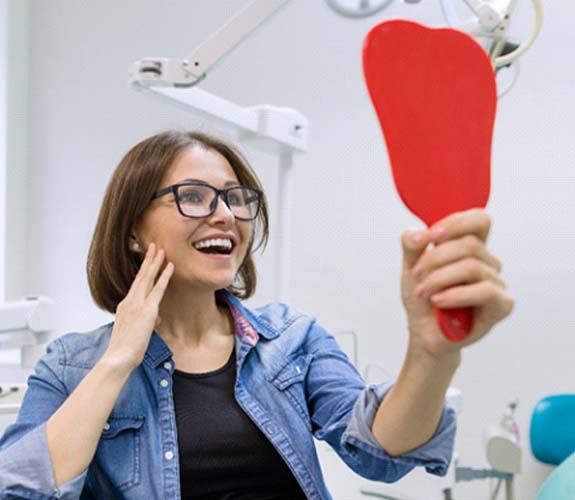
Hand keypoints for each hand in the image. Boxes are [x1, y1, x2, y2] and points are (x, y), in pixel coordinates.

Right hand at [103, 243, 173, 369]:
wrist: (117, 357)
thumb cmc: (124, 349)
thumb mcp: (135, 331)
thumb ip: (145, 321)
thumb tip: (156, 319)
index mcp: (125, 305)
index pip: (136, 284)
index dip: (143, 270)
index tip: (148, 259)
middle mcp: (130, 301)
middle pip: (140, 276)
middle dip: (148, 260)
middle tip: (154, 246)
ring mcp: (137, 304)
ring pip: (147, 278)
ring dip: (155, 262)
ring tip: (161, 249)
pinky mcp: (146, 310)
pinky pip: (158, 289)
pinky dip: (164, 276)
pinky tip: (170, 266)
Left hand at [401, 209, 513, 357]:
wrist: (424, 332)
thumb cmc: (423, 299)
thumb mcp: (410, 268)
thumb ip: (412, 246)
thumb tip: (419, 234)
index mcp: (469, 247)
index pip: (479, 220)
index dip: (456, 223)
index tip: (430, 236)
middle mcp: (487, 262)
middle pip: (469, 244)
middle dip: (435, 259)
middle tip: (416, 275)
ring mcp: (496, 282)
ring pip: (472, 266)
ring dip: (439, 279)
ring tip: (423, 292)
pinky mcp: (502, 305)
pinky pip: (484, 291)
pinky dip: (456, 295)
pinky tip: (439, 301)